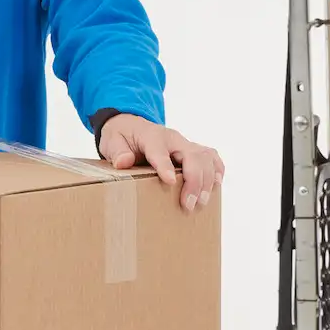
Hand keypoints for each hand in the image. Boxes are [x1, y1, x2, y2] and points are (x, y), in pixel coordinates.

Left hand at [98, 114, 223, 212]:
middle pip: (192, 155)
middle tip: (189, 205)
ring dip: (207, 180)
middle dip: (194, 181)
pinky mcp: (191, 150)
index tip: (170, 181)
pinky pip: (210, 156)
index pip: (160, 150)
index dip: (165, 166)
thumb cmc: (121, 136)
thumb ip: (117, 151)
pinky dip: (217, 170)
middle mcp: (172, 138)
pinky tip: (216, 185)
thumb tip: (123, 162)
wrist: (129, 125)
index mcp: (151, 136)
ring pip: (205, 157)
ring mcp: (184, 143)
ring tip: (202, 202)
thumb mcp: (112, 141)